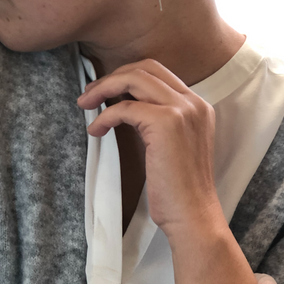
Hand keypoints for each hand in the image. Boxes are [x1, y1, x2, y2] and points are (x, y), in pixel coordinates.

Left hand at [77, 59, 225, 242]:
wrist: (192, 215)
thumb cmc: (179, 192)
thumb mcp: (173, 148)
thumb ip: (159, 124)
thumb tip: (125, 109)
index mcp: (198, 107)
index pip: (159, 74)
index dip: (127, 77)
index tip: (106, 91)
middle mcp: (194, 103)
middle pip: (146, 68)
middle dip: (113, 77)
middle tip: (89, 94)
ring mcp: (182, 110)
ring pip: (135, 79)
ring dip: (104, 88)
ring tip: (85, 104)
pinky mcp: (166, 123)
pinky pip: (124, 108)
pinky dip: (105, 116)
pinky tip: (96, 130)